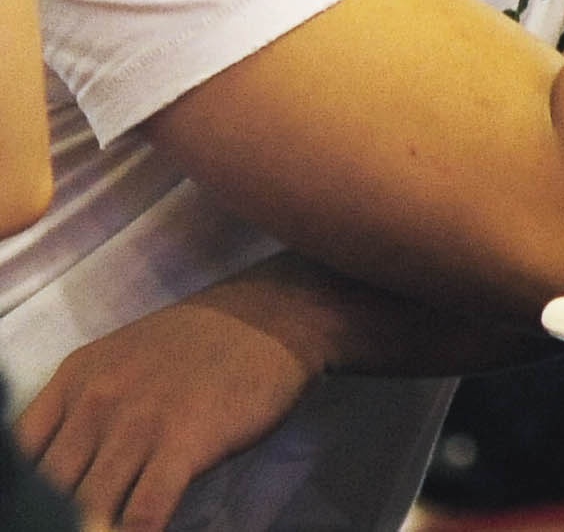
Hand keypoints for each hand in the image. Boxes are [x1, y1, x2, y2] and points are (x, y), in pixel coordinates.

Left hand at [15, 296, 315, 531]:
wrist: (276, 315)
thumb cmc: (202, 344)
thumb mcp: (122, 361)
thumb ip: (83, 409)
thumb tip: (56, 473)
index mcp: (75, 378)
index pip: (17, 453)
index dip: (24, 494)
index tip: (43, 509)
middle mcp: (97, 400)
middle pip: (48, 490)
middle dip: (57, 517)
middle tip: (80, 523)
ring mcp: (140, 422)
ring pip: (88, 509)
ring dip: (93, 529)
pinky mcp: (183, 442)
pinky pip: (142, 513)